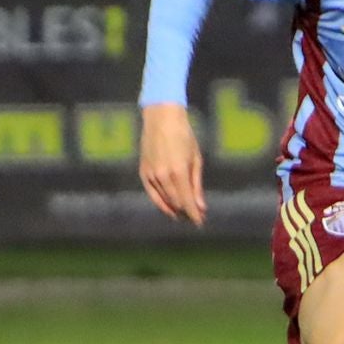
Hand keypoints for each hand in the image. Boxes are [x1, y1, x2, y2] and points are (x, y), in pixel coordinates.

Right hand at [139, 102, 207, 225]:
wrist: (161, 120)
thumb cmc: (184, 137)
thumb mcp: (196, 159)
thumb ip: (197, 184)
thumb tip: (201, 206)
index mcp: (178, 172)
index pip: (187, 202)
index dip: (194, 215)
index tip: (201, 223)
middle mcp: (163, 176)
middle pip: (176, 203)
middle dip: (188, 212)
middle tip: (197, 218)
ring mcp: (151, 175)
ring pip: (164, 200)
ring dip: (175, 209)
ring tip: (186, 215)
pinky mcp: (143, 172)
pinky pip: (152, 194)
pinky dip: (161, 203)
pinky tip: (170, 209)